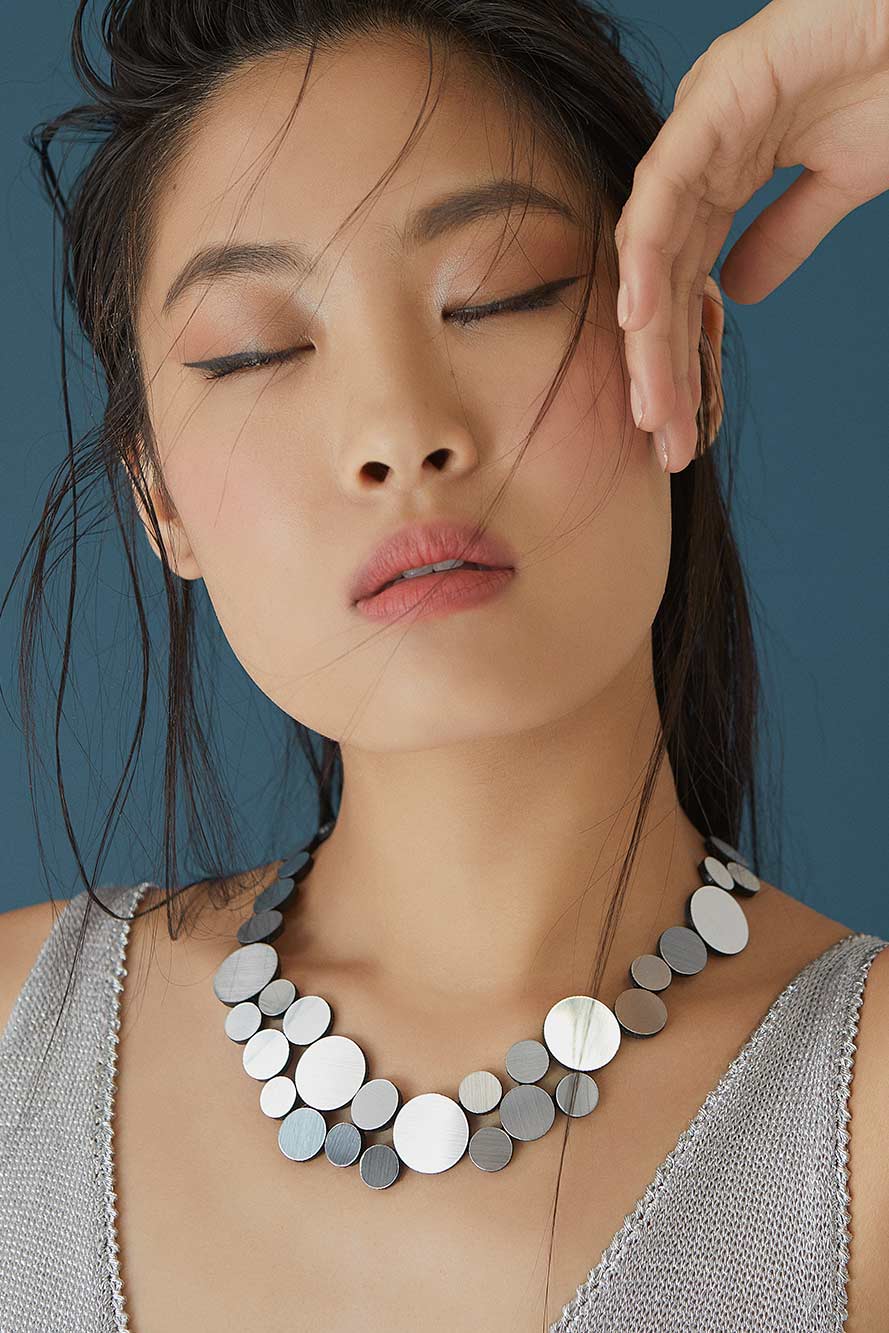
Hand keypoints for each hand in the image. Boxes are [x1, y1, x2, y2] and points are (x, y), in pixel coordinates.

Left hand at [614, 0, 888, 469]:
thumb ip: (782, 235)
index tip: (681, 426)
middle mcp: (698, 156)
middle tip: (663, 444)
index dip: (680, 358)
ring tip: (651, 408)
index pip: (685, 285)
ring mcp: (702, 125)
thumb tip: (735, 295)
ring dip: (648, 335)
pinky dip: (645, 253)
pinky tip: (635, 318)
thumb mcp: (838, 182)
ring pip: (652, 248)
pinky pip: (665, 187)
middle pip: (660, 279)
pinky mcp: (717, 97)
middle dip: (660, 368)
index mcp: (724, 176)